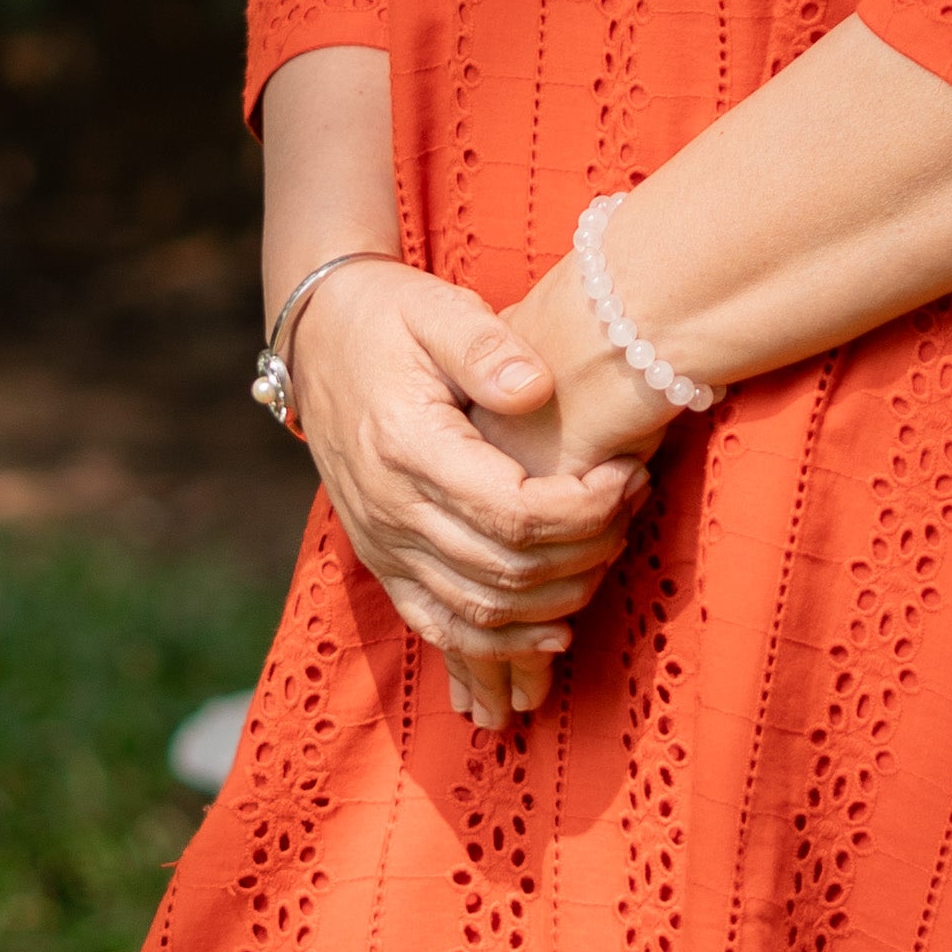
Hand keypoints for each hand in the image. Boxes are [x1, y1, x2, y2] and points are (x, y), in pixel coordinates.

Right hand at [288, 258, 647, 729]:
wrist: (317, 339)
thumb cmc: (387, 315)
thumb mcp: (436, 308)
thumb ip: (485, 346)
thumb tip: (538, 389)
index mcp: (408, 447)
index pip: (514, 513)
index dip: (586, 508)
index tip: (630, 473)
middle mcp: (390, 509)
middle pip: (509, 570)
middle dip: (590, 546)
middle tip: (634, 499)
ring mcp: (382, 545)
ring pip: (483, 610)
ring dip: (560, 595)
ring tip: (611, 543)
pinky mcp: (382, 562)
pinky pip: (442, 627)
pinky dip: (502, 643)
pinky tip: (556, 631)